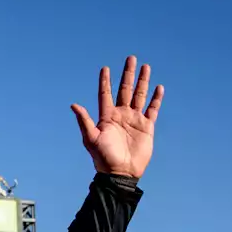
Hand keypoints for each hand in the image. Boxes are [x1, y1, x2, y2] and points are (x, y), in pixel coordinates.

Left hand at [71, 56, 163, 178]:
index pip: (106, 94)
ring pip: (140, 95)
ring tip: (145, 66)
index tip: (105, 68)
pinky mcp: (146, 127)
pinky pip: (152, 109)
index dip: (105, 81)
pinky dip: (156, 99)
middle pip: (125, 89)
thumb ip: (84, 121)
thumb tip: (73, 104)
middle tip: (131, 58)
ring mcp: (134, 119)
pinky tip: (158, 87)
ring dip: (142, 81)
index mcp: (107, 116)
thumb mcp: (91, 139)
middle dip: (128, 74)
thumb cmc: (103, 158)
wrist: (120, 173)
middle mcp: (121, 115)